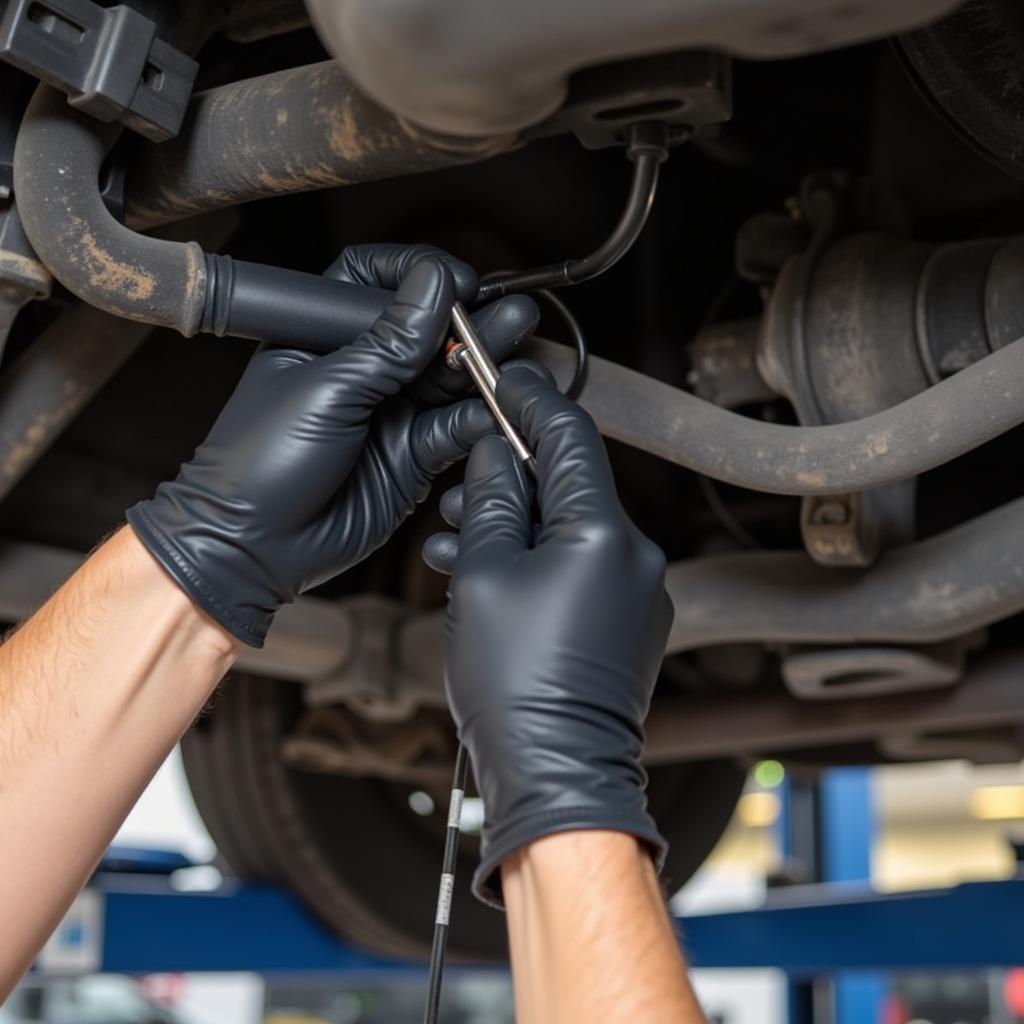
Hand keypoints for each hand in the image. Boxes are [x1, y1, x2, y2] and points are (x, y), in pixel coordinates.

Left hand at [127, 243, 538, 646]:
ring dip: (483, 368)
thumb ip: (389, 342)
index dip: (418, 272)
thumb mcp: (326, 389)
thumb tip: (434, 285)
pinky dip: (475, 422)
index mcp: (324, 336)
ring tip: (515, 355)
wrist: (252, 546)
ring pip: (450, 380)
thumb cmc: (259, 462)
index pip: (374, 280)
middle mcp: (362, 370)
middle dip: (470, 321)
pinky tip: (491, 413)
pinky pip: (454, 431)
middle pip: (427, 330)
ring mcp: (389, 413)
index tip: (453, 281)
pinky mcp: (411, 458)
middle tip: (511, 314)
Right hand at [424, 367, 672, 904]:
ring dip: (516, 524)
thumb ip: (490, 502)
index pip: (569, 436)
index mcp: (603, 533)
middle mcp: (635, 555)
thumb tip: (496, 454)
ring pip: (570, 528)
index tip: (505, 375)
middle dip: (510, 475)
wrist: (558, 775)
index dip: (531, 399)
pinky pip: (582, 568)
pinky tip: (490, 574)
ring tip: (457, 539)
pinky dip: (538, 560)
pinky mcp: (629, 623)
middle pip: (569, 483)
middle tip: (460, 480)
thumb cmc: (516, 685)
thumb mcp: (483, 576)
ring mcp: (638, 592)